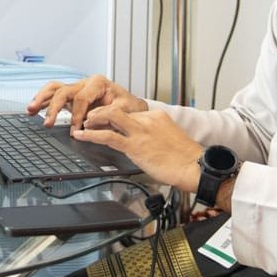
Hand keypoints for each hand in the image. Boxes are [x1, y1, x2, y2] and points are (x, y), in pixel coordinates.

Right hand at [26, 73, 147, 130]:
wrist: (131, 106)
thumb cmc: (129, 107)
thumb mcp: (126, 109)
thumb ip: (108, 114)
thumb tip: (89, 120)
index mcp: (98, 83)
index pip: (82, 98)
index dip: (78, 115)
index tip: (76, 130)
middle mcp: (85, 83)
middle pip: (63, 91)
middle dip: (53, 107)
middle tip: (47, 122)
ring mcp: (76, 89)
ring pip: (54, 89)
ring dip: (41, 99)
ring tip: (30, 109)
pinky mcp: (71, 96)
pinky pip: (54, 95)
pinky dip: (43, 101)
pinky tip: (33, 109)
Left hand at [71, 107, 202, 192]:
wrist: (194, 167)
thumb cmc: (185, 158)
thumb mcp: (167, 138)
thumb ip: (152, 136)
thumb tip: (140, 143)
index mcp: (156, 116)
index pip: (128, 111)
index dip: (112, 114)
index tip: (103, 118)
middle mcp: (147, 119)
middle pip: (116, 109)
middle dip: (99, 112)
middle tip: (88, 118)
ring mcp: (140, 131)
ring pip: (109, 116)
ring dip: (93, 119)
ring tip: (82, 124)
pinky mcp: (135, 145)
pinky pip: (108, 137)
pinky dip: (91, 135)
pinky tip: (82, 136)